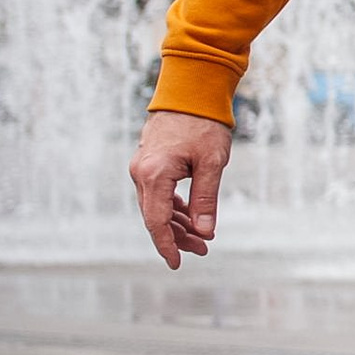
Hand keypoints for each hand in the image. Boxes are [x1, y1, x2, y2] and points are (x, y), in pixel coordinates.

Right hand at [129, 110, 232, 269]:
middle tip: (203, 250)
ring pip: (156, 206)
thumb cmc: (204, 124)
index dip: (167, 245)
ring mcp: (142, 168)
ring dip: (178, 223)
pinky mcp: (149, 163)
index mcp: (154, 174)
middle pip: (155, 217)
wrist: (191, 91)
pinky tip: (191, 217)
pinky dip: (174, 207)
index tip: (177, 264)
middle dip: (178, 237)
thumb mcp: (212, 164)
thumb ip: (206, 199)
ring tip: (202, 237)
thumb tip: (205, 232)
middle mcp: (141, 173)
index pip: (156, 221)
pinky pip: (158, 193)